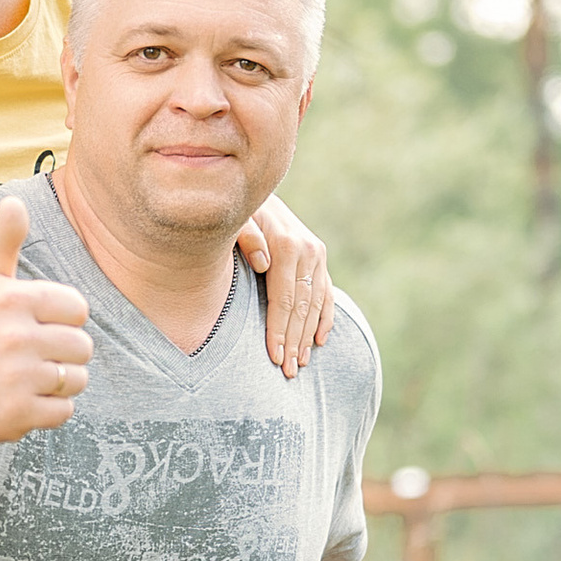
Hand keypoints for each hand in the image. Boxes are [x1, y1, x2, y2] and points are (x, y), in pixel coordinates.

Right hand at [0, 199, 91, 443]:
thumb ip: (4, 241)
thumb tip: (15, 200)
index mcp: (13, 300)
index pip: (77, 308)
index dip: (62, 319)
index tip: (36, 325)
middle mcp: (16, 337)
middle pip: (82, 347)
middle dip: (62, 353)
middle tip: (30, 356)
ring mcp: (18, 378)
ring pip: (77, 380)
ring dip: (58, 383)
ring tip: (28, 378)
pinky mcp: (18, 414)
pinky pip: (63, 412)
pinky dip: (47, 410)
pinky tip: (20, 399)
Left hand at [238, 195, 334, 376]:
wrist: (252, 188)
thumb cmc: (237, 211)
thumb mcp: (235, 220)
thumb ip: (246, 237)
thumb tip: (264, 265)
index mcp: (288, 245)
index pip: (284, 300)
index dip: (279, 331)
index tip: (274, 357)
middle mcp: (308, 251)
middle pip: (301, 308)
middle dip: (294, 342)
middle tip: (287, 371)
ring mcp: (317, 255)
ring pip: (315, 304)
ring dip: (308, 336)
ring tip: (300, 363)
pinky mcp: (319, 257)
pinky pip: (326, 293)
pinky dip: (324, 318)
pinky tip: (320, 341)